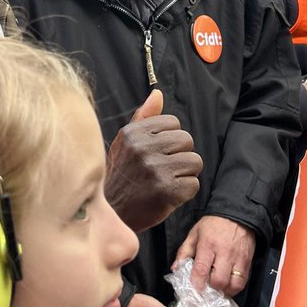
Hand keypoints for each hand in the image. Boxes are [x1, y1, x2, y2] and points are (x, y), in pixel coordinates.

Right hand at [105, 90, 202, 231]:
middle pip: (187, 141)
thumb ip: (144, 117)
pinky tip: (167, 196)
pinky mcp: (166, 191)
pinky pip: (194, 184)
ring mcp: (155, 169)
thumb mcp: (124, 143)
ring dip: (185, 174)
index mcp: (133, 133)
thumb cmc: (121, 175)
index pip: (173, 123)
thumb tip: (158, 93)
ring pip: (195, 162)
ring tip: (166, 182)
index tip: (156, 153)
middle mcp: (143, 148)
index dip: (170, 140)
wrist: (111, 213)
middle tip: (163, 170)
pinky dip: (184, 193)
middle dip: (180, 156)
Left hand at [175, 215, 254, 297]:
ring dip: (225, 291)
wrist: (237, 214)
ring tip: (218, 290)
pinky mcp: (248, 262)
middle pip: (219, 281)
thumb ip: (184, 252)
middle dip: (211, 289)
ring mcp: (238, 259)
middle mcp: (224, 253)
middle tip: (206, 289)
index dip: (196, 284)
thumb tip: (175, 269)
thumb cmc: (213, 225)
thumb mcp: (195, 233)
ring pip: (234, 285)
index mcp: (208, 245)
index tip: (193, 293)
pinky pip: (243, 282)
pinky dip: (234, 288)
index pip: (201, 269)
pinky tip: (227, 286)